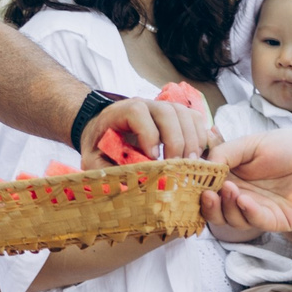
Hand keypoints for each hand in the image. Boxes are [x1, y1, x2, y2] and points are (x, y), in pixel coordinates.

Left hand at [84, 96, 210, 164]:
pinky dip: (200, 137)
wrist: (104, 128)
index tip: (152, 158)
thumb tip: (122, 187)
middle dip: (175, 141)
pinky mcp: (177, 116)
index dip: (148, 134)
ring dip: (192, 140)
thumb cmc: (99, 144)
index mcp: (121, 111)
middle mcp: (146, 104)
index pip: (138, 112)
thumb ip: (102, 169)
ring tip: (190, 164)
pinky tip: (195, 157)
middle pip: (168, 112)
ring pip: (185, 114)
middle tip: (177, 166)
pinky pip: (195, 119)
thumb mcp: (92, 158)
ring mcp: (164, 108)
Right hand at [206, 127, 291, 233]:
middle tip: (207, 194)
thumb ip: (226, 152)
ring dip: (226, 207)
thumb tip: (202, 165)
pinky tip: (244, 200)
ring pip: (232, 220)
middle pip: (215, 211)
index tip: (189, 183)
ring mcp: (258, 210)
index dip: (197, 189)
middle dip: (208, 205)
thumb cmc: (290, 147)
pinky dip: (247, 212)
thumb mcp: (251, 143)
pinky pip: (256, 221)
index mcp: (233, 177)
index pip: (208, 189)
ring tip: (229, 190)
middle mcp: (242, 196)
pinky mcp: (275, 221)